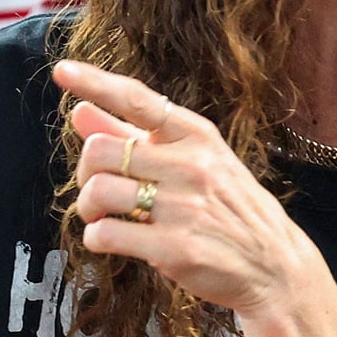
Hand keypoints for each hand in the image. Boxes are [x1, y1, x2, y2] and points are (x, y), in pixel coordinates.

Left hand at [54, 60, 320, 318]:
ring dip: (88, 210)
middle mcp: (192, 165)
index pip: (139, 100)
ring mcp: (184, 207)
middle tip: (98, 192)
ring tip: (105, 219)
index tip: (63, 71)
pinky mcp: (175, 247)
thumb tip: (81, 111)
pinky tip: (113, 240)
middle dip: (85, 173)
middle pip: (100, 150)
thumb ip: (135, 137)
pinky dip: (97, 239)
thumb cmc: (229, 209)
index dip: (96, 83)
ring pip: (98, 191)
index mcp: (198, 137)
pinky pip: (106, 234)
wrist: (274, 265)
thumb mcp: (196, 163)